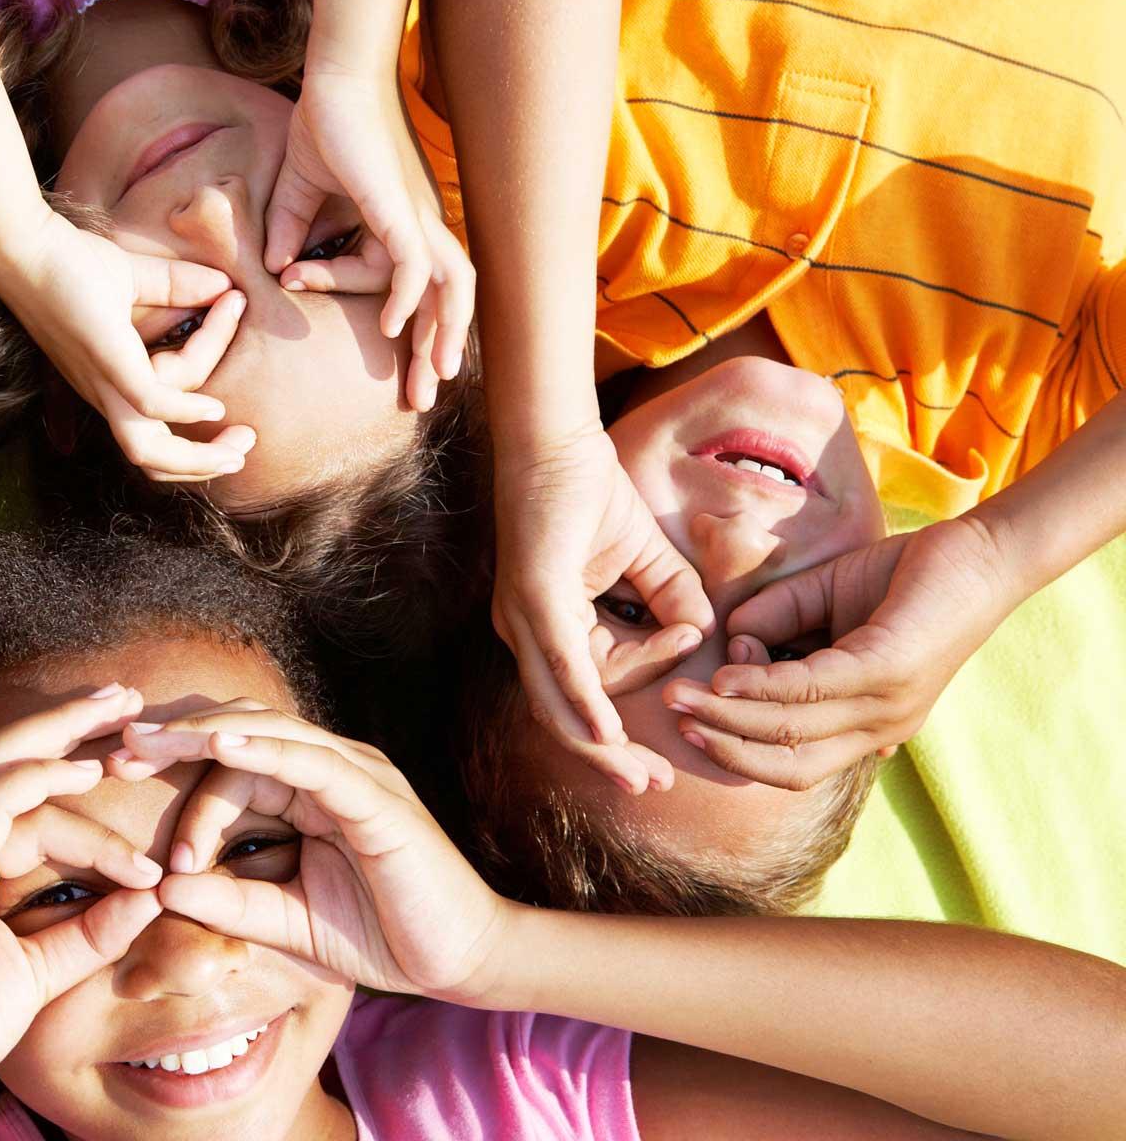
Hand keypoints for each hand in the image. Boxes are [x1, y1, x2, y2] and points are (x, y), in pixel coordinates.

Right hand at [0, 687, 162, 1106]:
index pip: (14, 788)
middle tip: (126, 697)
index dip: (77, 775)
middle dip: (64, 718)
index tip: (134, 774)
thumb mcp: (45, 966)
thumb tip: (153, 897)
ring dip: (63, 732)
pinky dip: (42, 778)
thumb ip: (93, 929)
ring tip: (122, 716)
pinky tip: (89, 772)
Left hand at [4, 210, 256, 481]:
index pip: (169, 401)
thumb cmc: (69, 260)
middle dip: (202, 464)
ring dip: (197, 457)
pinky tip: (213, 407)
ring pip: (148, 450)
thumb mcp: (135, 276)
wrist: (25, 244)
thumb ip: (178, 284)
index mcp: (111, 381)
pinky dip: (184, 412)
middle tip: (243, 446)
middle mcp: (105, 393)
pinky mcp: (106, 359)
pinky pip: (149, 403)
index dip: (211, 366)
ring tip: (237, 442)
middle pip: (152, 458)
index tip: (234, 310)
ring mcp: (103, 381)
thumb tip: (225, 284)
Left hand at [116, 704, 509, 1005]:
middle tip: (117, 753)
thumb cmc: (381, 933)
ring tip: (152, 743)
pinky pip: (311, 760)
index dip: (175, 768)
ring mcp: (356, 774)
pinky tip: (218, 746)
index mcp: (308, 789)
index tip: (119, 785)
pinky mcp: (375, 797)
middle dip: (175, 737)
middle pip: (240, 729)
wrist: (462, 960)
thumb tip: (161, 888)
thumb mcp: (285, 919)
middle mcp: (330, 768)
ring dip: (205, 737)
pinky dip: (264, 748)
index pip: (229, 758)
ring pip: (270, 732)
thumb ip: (228, 900)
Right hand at [263, 68, 474, 410]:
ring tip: (429, 376)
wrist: (336, 80)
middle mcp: (421, 226)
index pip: (395, 284)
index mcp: (404, 223)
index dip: (363, 306)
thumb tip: (275, 266)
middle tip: (423, 397)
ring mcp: (416, 217)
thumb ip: (290, 227)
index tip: (312, 302)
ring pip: (449, 288)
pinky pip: (413, 264)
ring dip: (440, 334)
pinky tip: (389, 326)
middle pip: (445, 300)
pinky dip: (408, 298)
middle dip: (436, 352)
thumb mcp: (302, 189)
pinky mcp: (400, 208)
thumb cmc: (326, 124)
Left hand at [491, 426, 713, 793]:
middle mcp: (528, 634)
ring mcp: (525, 620)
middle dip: (609, 758)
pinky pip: (561, 665)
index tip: (693, 640)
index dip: (652, 673)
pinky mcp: (532, 600)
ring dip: (599, 746)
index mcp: (549, 630)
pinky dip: (584, 702)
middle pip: (564, 717)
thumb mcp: (646, 558)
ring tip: (637, 776)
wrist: (559, 442)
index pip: (598, 684)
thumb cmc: (590, 494)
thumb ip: (674, 598)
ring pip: (558, 704)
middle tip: (650, 787)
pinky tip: (607, 733)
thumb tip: (704, 635)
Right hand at [665, 517, 1015, 789]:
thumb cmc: (904, 579)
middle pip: (788, 766)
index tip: (690, 715)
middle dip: (723, 747)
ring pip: (791, 731)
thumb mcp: (822, 604)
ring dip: (727, 717)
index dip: (735, 747)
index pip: (793, 762)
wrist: (979, 553)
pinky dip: (760, 686)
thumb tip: (729, 641)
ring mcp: (887, 706)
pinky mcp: (889, 670)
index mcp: (865, 725)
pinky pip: (809, 689)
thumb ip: (774, 623)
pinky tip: (727, 675)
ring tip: (682, 700)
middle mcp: (879, 728)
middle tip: (674, 723)